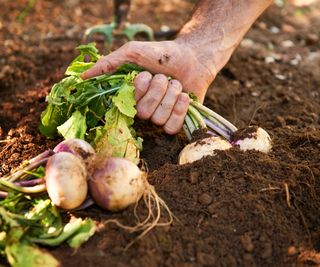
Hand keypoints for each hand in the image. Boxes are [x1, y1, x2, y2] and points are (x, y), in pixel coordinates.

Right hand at [81, 40, 215, 133]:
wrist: (192, 57)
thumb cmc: (161, 54)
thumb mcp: (132, 52)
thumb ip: (109, 64)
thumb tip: (82, 77)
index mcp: (130, 95)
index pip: (125, 105)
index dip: (138, 90)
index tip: (145, 74)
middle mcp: (142, 109)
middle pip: (144, 113)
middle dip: (158, 90)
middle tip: (164, 77)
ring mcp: (158, 118)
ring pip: (159, 119)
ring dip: (171, 96)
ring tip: (176, 83)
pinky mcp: (175, 122)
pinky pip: (171, 127)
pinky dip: (179, 109)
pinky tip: (184, 96)